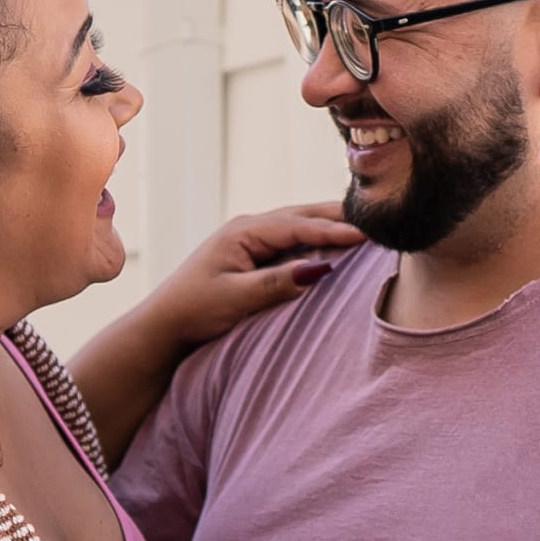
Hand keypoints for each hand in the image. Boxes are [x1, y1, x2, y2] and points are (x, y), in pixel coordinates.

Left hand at [145, 205, 365, 345]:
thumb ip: (277, 283)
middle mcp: (247, 228)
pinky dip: (315, 237)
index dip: (333, 230)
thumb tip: (320, 268)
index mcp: (243, 232)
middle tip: (376, 217)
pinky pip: (292, 238)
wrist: (163, 325)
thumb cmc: (194, 310)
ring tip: (363, 225)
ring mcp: (249, 239)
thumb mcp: (236, 298)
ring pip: (298, 224)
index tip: (366, 234)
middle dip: (338, 217)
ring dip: (328, 224)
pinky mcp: (251, 253)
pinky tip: (333, 242)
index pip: (298, 226)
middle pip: (302, 215)